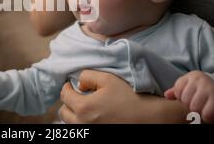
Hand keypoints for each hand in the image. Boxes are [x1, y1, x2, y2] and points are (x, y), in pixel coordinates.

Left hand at [59, 70, 187, 122]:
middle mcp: (83, 124)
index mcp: (83, 107)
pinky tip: (94, 116)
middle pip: (63, 113)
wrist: (149, 117)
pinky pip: (83, 130)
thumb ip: (88, 76)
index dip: (67, 87)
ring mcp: (90, 133)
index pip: (64, 95)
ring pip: (71, 123)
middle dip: (68, 102)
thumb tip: (79, 84)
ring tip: (87, 106)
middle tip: (78, 95)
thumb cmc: (130, 96)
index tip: (72, 84)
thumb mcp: (108, 79)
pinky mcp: (96, 137)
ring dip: (74, 113)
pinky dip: (83, 122)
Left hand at [164, 71, 213, 122]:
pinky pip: (206, 114)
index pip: (178, 91)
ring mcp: (209, 88)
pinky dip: (208, 117)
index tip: (191, 99)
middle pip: (185, 100)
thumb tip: (166, 95)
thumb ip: (178, 90)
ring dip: (199, 113)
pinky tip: (210, 113)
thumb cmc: (206, 89)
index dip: (182, 99)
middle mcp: (200, 80)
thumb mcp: (192, 86)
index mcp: (191, 76)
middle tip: (199, 106)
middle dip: (190, 107)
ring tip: (204, 109)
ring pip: (194, 108)